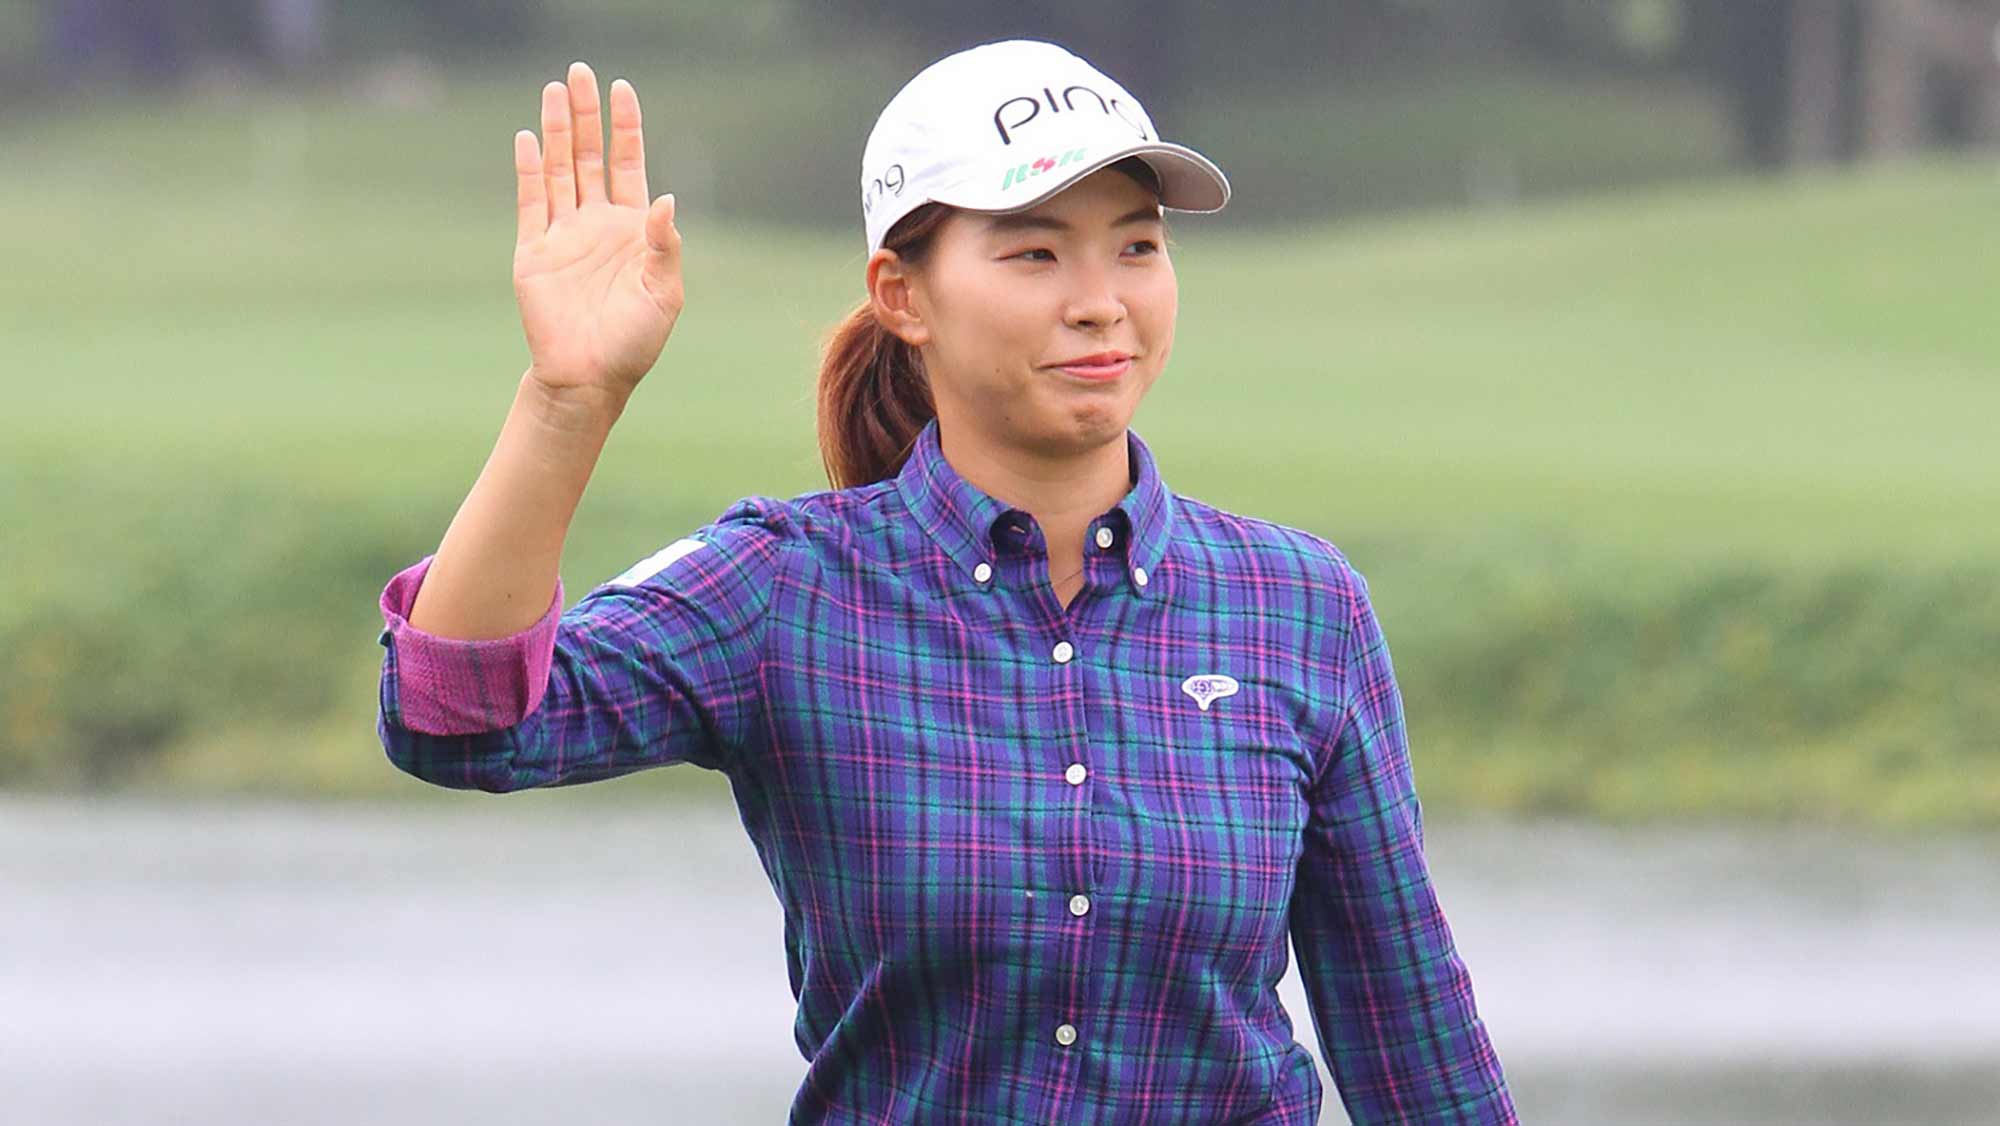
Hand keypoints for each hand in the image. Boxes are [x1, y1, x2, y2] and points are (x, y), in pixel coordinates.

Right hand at [512, 61, 682, 407]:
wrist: (590, 378)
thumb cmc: (634, 341)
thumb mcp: (664, 293)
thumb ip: (665, 245)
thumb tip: (666, 198)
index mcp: (633, 229)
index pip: (628, 164)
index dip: (625, 127)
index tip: (622, 89)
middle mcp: (596, 224)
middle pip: (589, 156)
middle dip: (587, 115)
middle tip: (581, 73)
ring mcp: (563, 235)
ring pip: (558, 170)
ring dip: (556, 131)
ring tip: (554, 90)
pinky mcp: (534, 252)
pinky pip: (531, 202)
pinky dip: (529, 170)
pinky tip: (528, 139)